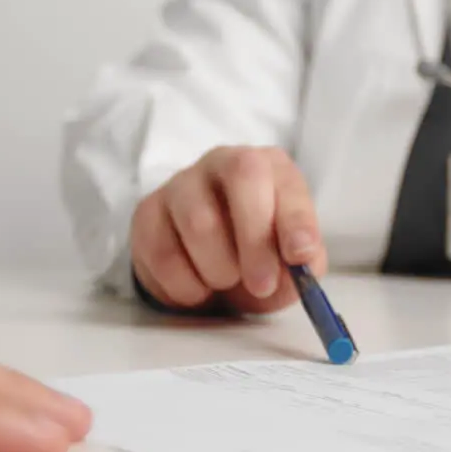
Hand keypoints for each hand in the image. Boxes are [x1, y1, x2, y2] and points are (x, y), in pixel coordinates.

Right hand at [131, 146, 326, 313]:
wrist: (208, 266)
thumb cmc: (258, 255)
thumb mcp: (290, 263)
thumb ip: (303, 266)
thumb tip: (300, 268)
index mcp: (270, 168)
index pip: (285, 181)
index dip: (295, 220)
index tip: (300, 257)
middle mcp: (225, 163)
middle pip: (242, 177)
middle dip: (255, 240)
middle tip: (262, 284)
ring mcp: (182, 183)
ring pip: (199, 221)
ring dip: (218, 269)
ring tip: (226, 283)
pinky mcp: (147, 212)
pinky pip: (161, 252)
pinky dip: (184, 285)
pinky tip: (198, 289)